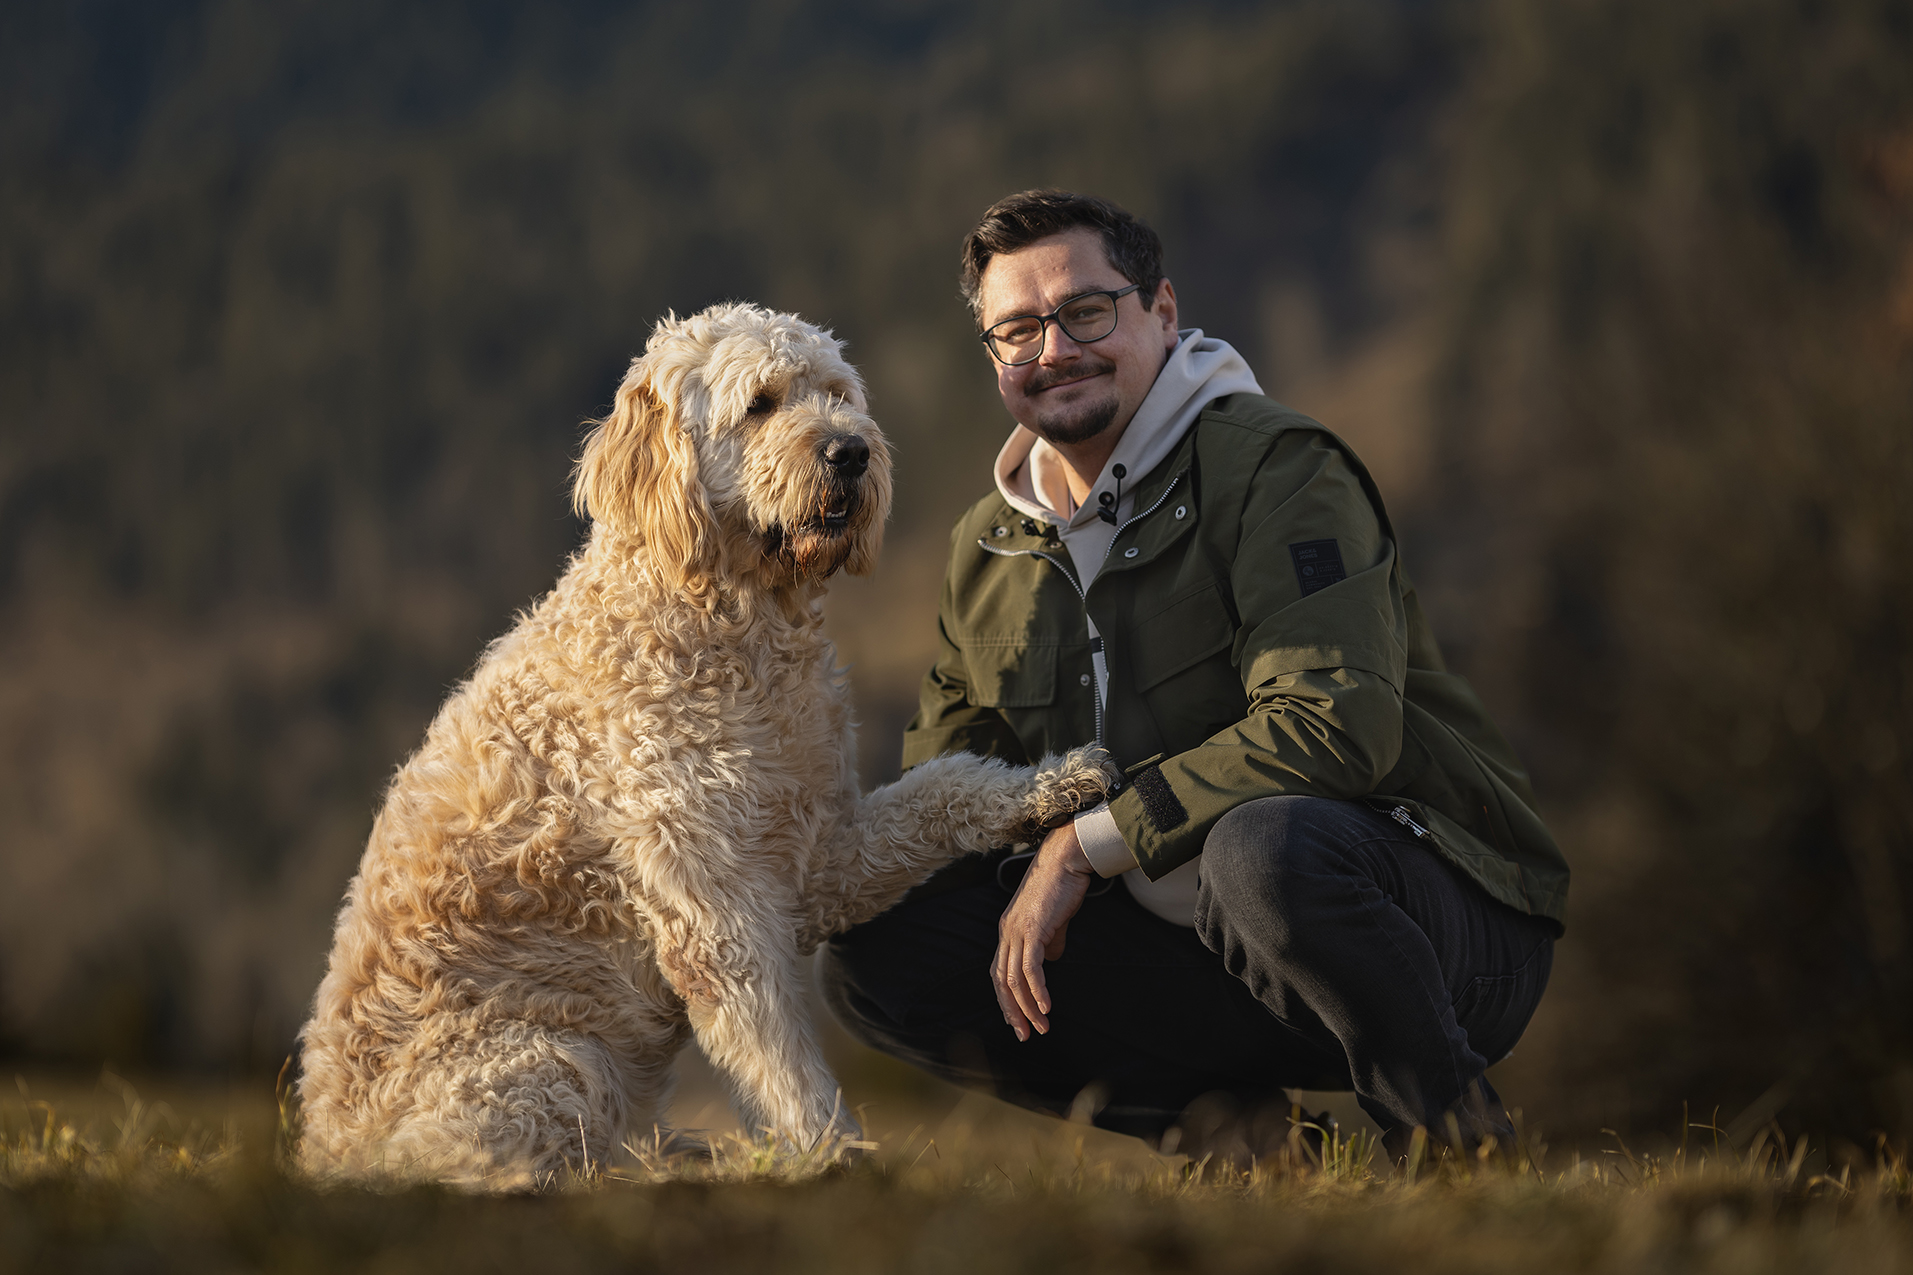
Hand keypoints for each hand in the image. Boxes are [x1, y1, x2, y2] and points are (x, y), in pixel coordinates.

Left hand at [993, 822, 1097, 1040]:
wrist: (1066, 859)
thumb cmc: (1061, 887)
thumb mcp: (1052, 920)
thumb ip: (1049, 941)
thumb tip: (1051, 959)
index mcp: (1008, 931)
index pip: (999, 972)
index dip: (1005, 999)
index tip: (1017, 1021)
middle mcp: (1007, 932)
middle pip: (1001, 981)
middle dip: (1012, 1012)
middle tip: (1024, 1035)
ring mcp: (1017, 930)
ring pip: (1014, 978)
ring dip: (1027, 1007)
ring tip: (1041, 1027)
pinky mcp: (1033, 928)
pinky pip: (1031, 967)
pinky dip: (1037, 990)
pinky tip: (1046, 1007)